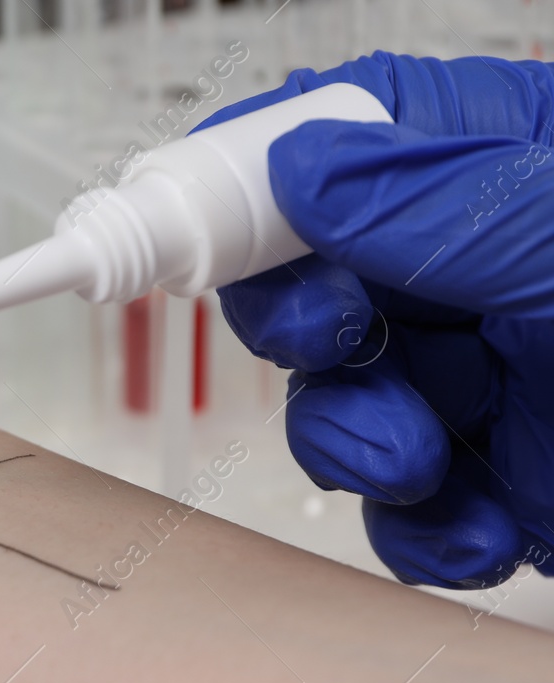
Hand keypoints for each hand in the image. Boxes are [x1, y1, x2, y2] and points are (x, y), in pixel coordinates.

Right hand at [200, 52, 553, 586]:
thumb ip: (453, 204)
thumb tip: (316, 163)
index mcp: (518, 174)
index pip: (350, 135)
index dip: (253, 171)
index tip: (179, 221)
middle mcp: (494, 274)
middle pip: (315, 278)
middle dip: (308, 329)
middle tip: (336, 340)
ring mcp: (497, 384)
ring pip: (342, 406)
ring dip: (360, 443)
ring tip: (423, 458)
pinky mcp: (506, 485)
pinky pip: (402, 509)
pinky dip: (421, 531)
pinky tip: (483, 525)